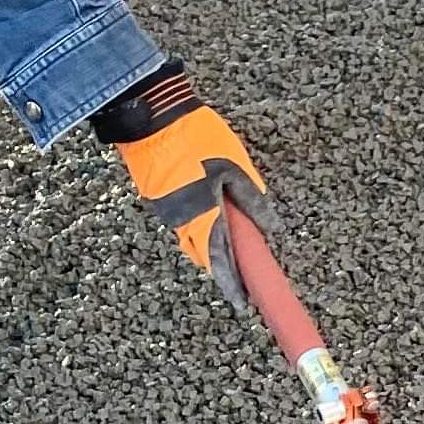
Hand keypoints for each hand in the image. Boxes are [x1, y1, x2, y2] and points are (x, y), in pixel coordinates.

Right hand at [95, 64, 273, 311]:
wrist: (151, 119)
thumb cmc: (197, 138)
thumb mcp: (235, 167)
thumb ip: (253, 201)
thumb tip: (272, 229)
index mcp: (205, 214)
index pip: (222, 261)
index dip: (233, 284)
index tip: (244, 304)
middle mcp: (184, 221)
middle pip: (207, 257)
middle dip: (224, 269)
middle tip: (240, 280)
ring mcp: (168, 213)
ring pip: (194, 243)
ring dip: (211, 251)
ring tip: (228, 254)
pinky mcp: (160, 202)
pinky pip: (183, 227)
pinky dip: (198, 232)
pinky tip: (208, 223)